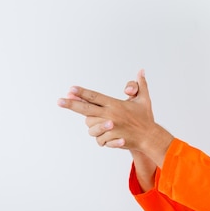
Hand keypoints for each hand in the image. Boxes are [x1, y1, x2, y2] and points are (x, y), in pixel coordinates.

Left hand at [58, 70, 172, 166]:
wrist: (150, 138)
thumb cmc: (146, 118)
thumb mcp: (144, 100)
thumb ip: (140, 85)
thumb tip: (141, 70)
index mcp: (115, 104)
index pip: (94, 96)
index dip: (82, 92)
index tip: (71, 89)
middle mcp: (110, 115)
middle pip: (86, 109)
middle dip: (71, 104)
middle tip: (59, 101)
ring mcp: (109, 128)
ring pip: (90, 127)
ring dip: (94, 127)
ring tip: (103, 127)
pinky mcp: (110, 139)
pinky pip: (99, 140)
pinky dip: (102, 139)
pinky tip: (110, 137)